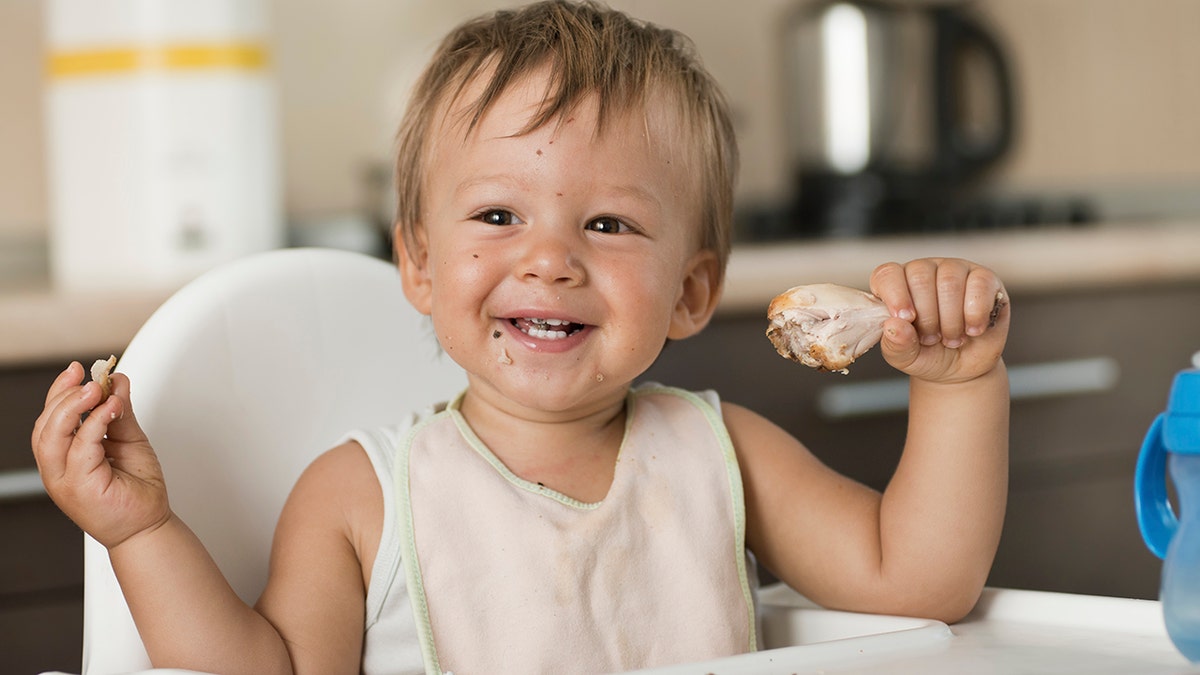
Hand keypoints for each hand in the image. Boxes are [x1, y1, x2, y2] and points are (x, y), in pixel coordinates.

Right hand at [31, 362, 170, 548]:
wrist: (150, 524)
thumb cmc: (137, 489)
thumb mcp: (129, 440)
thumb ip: (121, 412)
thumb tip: (117, 381)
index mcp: (65, 456)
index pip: (50, 419)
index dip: (60, 392)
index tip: (78, 369)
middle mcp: (59, 469)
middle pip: (46, 426)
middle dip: (63, 396)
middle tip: (89, 378)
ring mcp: (65, 480)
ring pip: (52, 437)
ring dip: (72, 407)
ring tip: (95, 389)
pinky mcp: (79, 488)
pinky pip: (80, 449)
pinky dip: (94, 424)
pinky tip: (110, 409)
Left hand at [870, 258, 1009, 383]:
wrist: (962, 369)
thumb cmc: (927, 355)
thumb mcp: (905, 357)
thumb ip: (896, 344)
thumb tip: (893, 326)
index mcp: (896, 285)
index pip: (887, 274)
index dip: (895, 295)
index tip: (905, 319)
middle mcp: (924, 271)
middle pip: (920, 277)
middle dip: (927, 317)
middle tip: (932, 339)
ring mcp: (955, 270)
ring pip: (950, 282)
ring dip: (951, 320)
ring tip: (952, 338)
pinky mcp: (984, 278)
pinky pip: (980, 284)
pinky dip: (975, 313)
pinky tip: (973, 329)